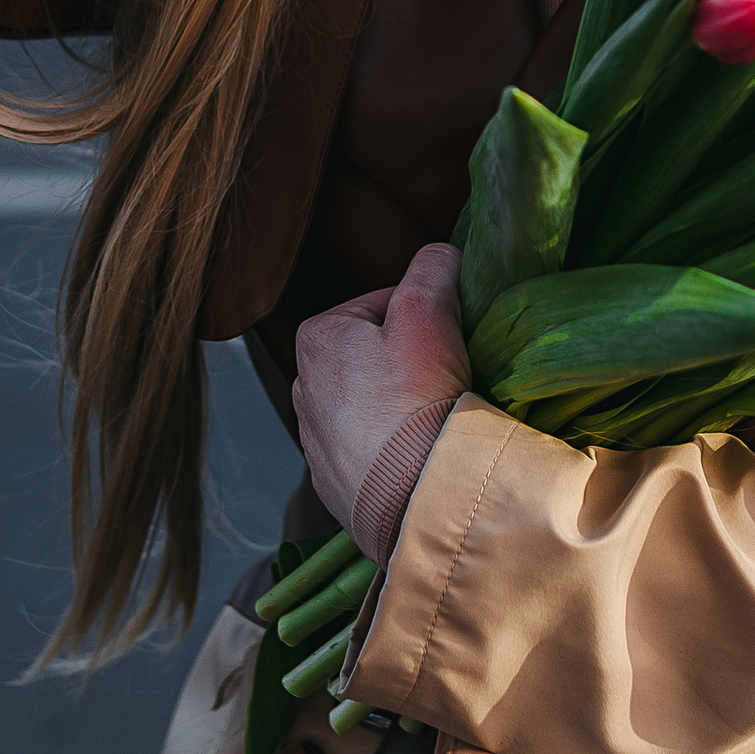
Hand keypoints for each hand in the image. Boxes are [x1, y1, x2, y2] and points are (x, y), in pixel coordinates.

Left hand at [291, 245, 468, 540]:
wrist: (415, 497)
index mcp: (317, 338)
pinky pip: (371, 450)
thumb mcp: (428, 313)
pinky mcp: (337, 482)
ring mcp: (317, 440)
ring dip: (402, 405)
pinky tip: (420, 453)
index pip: (382, 305)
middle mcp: (305, 387)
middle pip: (375, 355)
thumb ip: (432, 270)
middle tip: (447, 377)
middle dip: (411, 362)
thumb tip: (440, 256)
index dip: (426, 315)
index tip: (450, 338)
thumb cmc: (415, 399)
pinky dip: (395, 448)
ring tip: (435, 418)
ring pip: (372, 403)